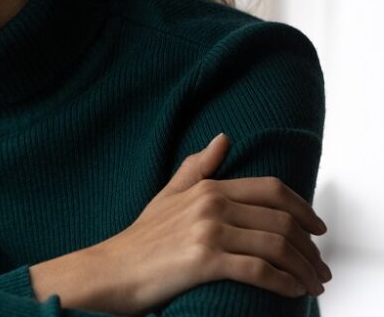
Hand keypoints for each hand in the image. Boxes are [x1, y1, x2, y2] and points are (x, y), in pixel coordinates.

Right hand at [30, 133, 331, 314]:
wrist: (112, 270)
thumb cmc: (140, 239)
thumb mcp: (168, 196)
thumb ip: (197, 168)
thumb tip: (222, 139)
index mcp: (207, 188)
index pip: (272, 190)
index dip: (303, 209)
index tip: (318, 229)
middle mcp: (211, 205)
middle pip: (281, 220)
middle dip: (309, 248)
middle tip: (320, 268)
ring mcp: (208, 232)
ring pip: (276, 246)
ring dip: (302, 269)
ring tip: (311, 285)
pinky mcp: (204, 261)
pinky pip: (259, 271)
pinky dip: (283, 284)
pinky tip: (291, 292)